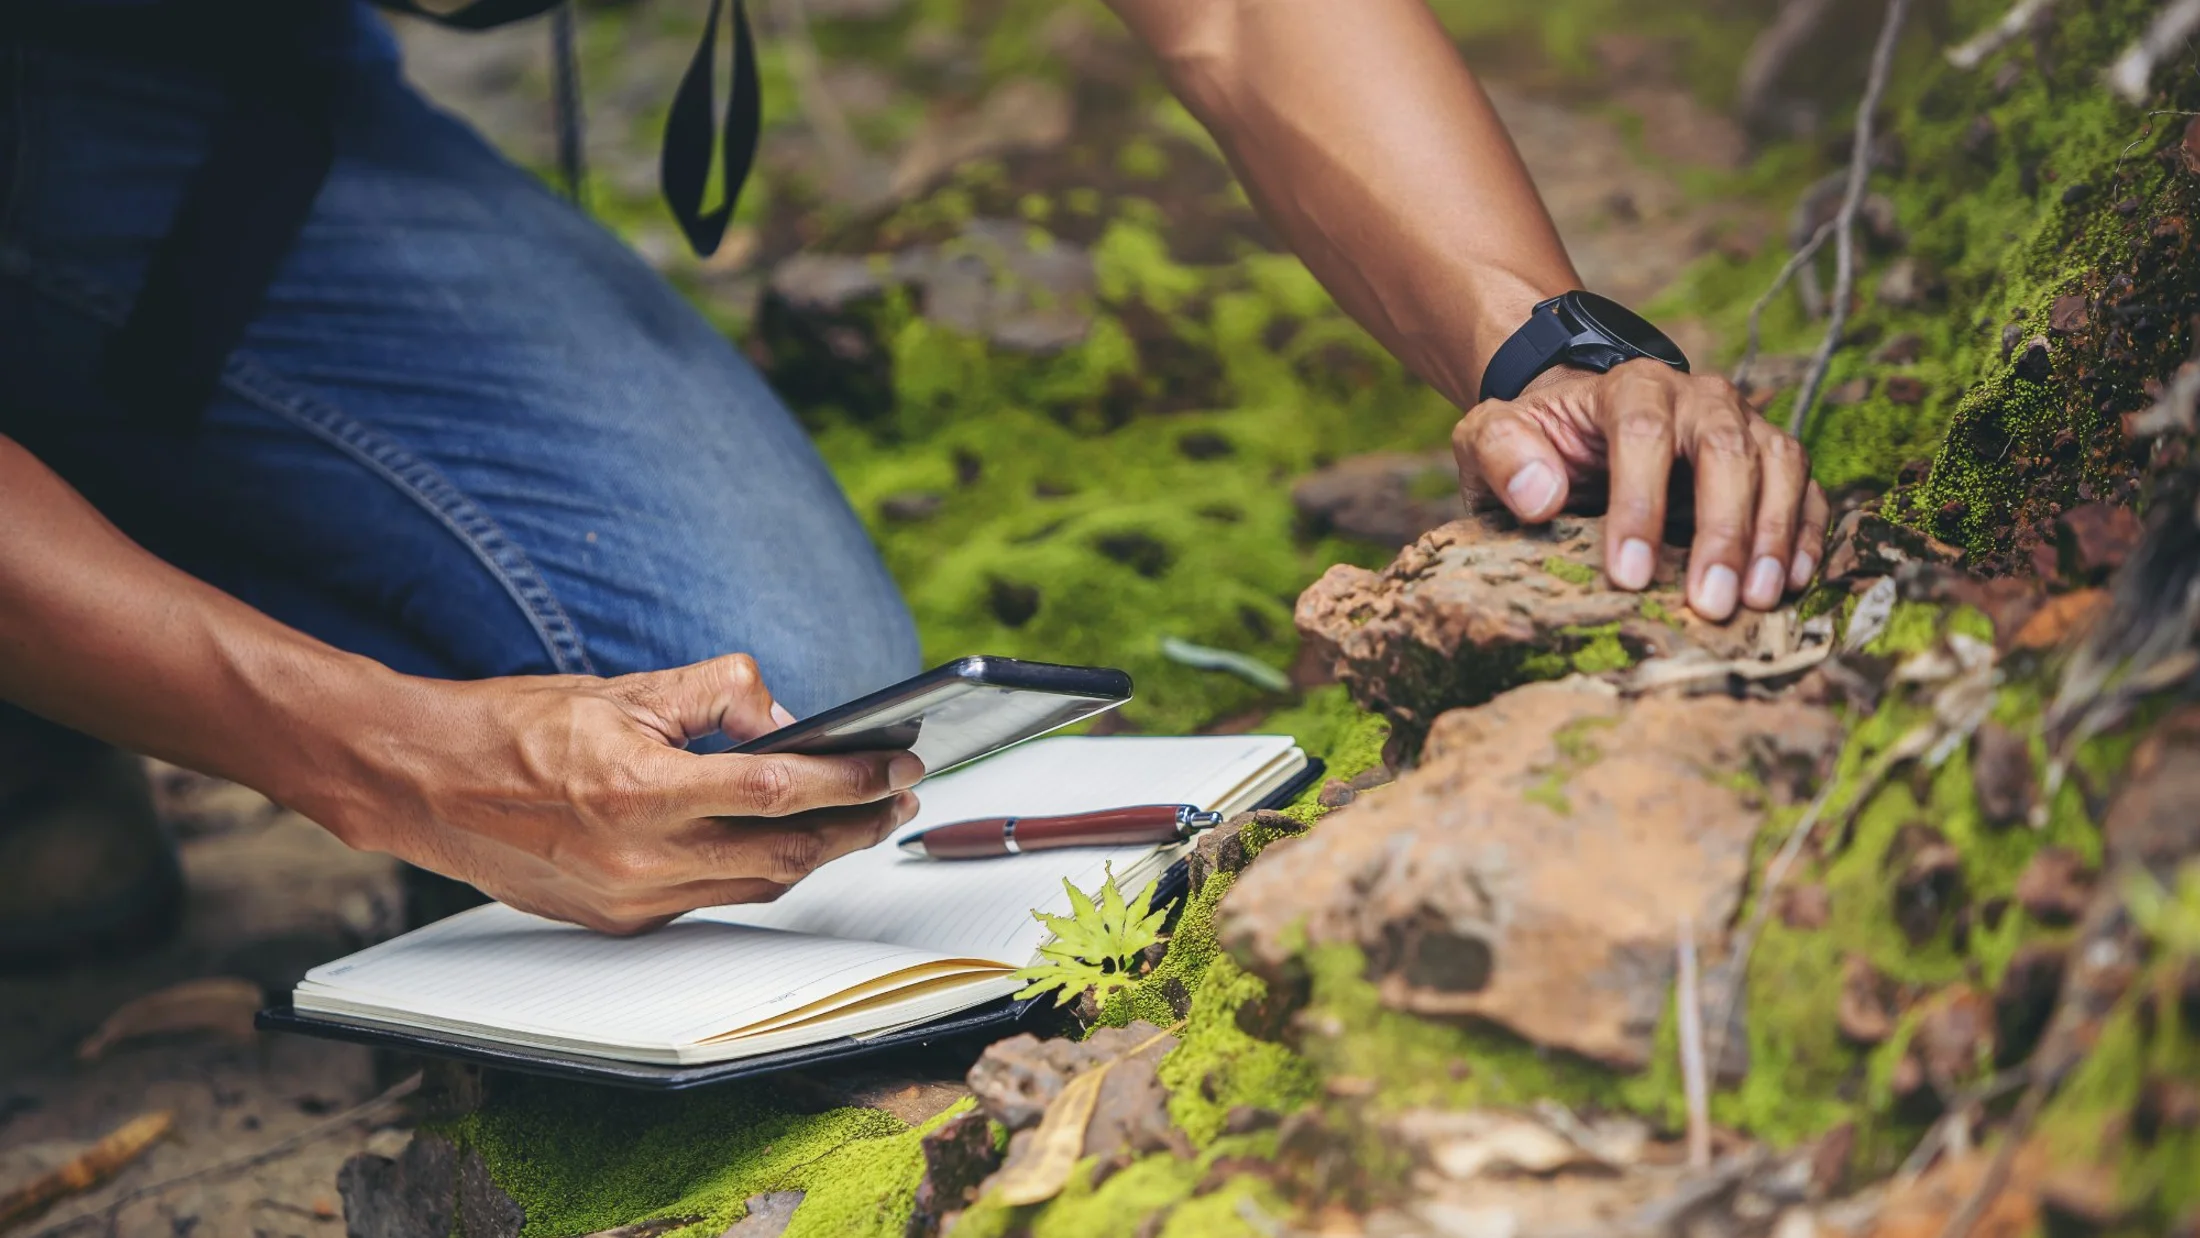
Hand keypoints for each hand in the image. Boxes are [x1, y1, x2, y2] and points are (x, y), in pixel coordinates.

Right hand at [304, 654, 920, 933]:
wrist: (425, 783)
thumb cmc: (516, 728)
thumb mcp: (627, 688)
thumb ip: (719, 694)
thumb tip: (788, 717)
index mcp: (642, 790)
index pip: (781, 791)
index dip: (853, 781)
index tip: (899, 766)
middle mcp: (639, 857)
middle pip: (785, 855)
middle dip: (856, 829)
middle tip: (900, 799)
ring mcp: (629, 899)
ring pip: (755, 887)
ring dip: (816, 856)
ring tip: (859, 820)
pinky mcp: (618, 921)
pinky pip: (711, 899)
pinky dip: (755, 871)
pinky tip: (782, 841)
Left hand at [1451, 360, 1829, 619]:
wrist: (1575, 427)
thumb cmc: (1535, 443)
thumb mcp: (1490, 439)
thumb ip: (1500, 453)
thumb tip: (1539, 496)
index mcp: (1626, 387)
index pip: (1642, 434)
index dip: (1640, 504)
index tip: (1628, 575)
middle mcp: (1696, 398)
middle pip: (1724, 449)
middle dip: (1722, 530)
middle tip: (1711, 603)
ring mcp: (1741, 425)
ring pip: (1776, 464)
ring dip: (1772, 535)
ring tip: (1757, 601)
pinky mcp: (1768, 460)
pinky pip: (1805, 487)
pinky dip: (1806, 532)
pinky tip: (1791, 582)